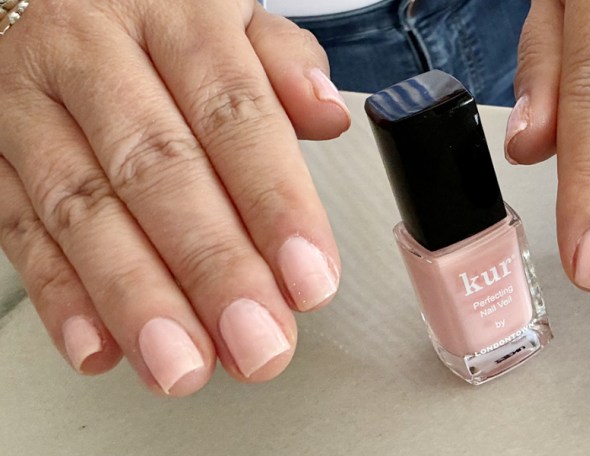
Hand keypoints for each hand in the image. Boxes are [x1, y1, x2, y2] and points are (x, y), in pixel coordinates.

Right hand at [0, 0, 349, 394]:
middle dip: (211, 266)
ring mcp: (28, 101)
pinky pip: (18, 229)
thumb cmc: (166, 22)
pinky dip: (60, 296)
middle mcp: (93, 51)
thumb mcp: (236, 19)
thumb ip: (286, 64)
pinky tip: (102, 347)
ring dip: (136, 298)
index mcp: (175, 11)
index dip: (275, 203)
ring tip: (183, 364)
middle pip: (157, 167)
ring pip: (81, 208)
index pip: (235, 113)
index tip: (310, 278)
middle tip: (256, 341)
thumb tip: (326, 113)